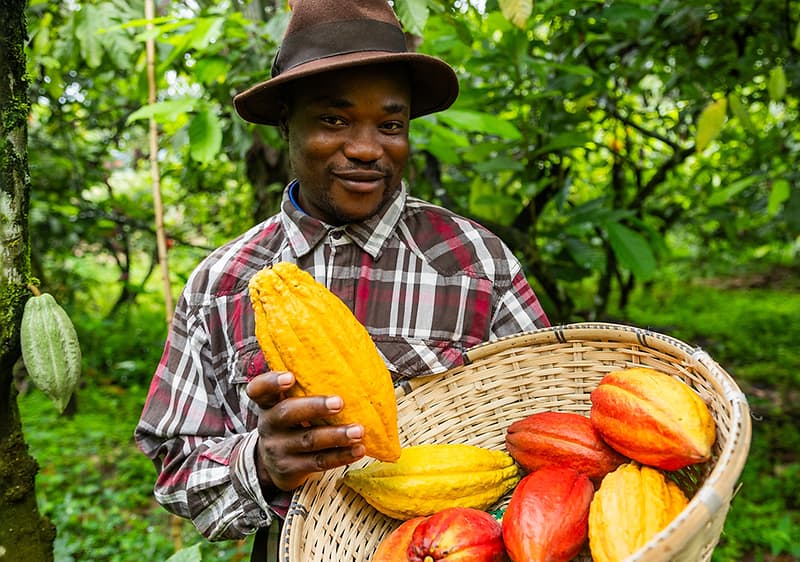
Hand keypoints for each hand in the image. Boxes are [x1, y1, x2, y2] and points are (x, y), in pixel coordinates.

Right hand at [245, 371, 365, 492]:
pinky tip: (358, 449)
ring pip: (308, 440)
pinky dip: (341, 456)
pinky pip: (318, 462)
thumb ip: (305, 390)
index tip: (290, 377)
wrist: (274, 465)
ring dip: (336, 435)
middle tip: (339, 402)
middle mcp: (269, 425)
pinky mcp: (290, 469)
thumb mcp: (288, 406)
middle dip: (315, 407)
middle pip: (287, 413)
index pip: (259, 390)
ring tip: (358, 431)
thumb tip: (346, 364)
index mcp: (268, 404)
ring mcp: (278, 449)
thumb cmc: (292, 424)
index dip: (271, 382)